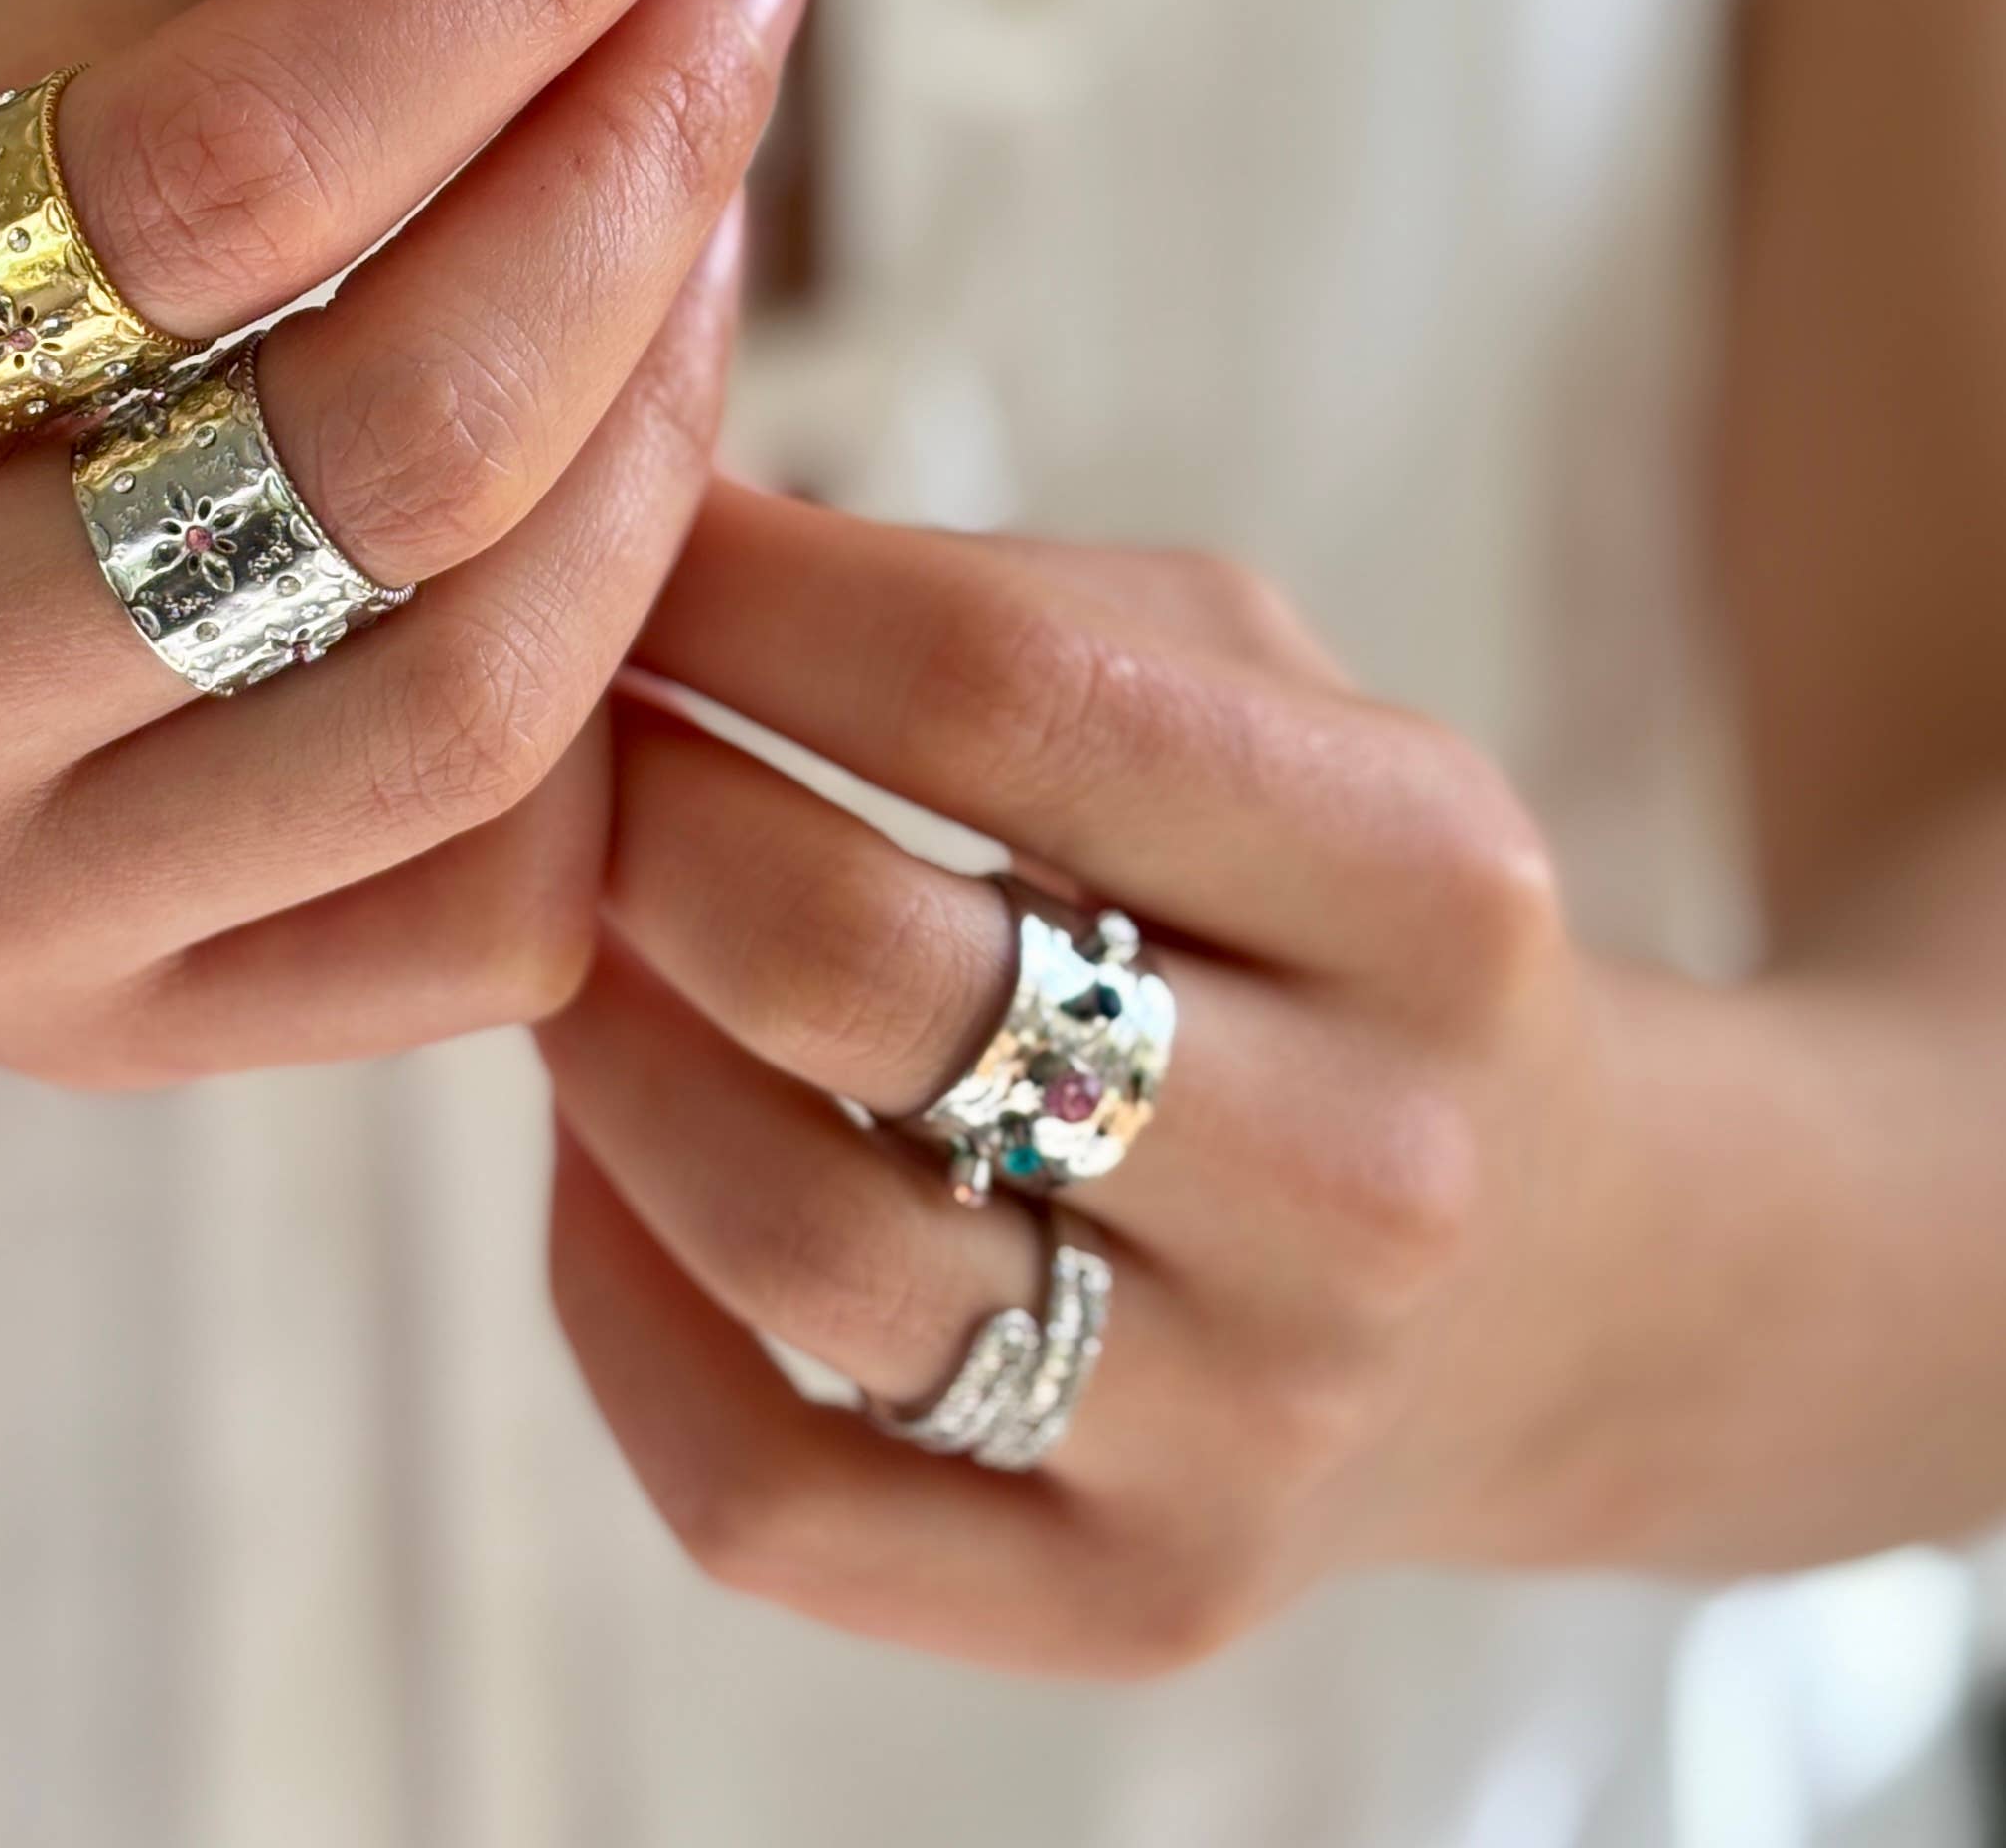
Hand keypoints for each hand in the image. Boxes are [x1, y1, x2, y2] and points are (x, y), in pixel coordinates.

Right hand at [0, 0, 802, 1140]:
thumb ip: (170, 32)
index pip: (220, 169)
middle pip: (396, 443)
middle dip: (640, 167)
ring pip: (482, 691)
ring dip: (669, 413)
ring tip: (698, 214)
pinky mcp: (113, 1043)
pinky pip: (492, 905)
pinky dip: (619, 684)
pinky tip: (623, 490)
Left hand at [541, 483, 1673, 1676]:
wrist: (1573, 1278)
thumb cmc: (1334, 912)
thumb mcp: (1260, 692)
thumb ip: (988, 600)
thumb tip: (642, 522)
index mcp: (1426, 881)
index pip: (998, 696)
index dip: (739, 601)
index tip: (598, 547)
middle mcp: (1371, 1172)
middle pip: (854, 969)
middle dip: (634, 819)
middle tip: (552, 756)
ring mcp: (1258, 1422)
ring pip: (784, 1231)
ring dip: (596, 1049)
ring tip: (562, 939)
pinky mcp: (1138, 1602)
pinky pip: (765, 1486)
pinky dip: (616, 1299)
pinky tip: (604, 1164)